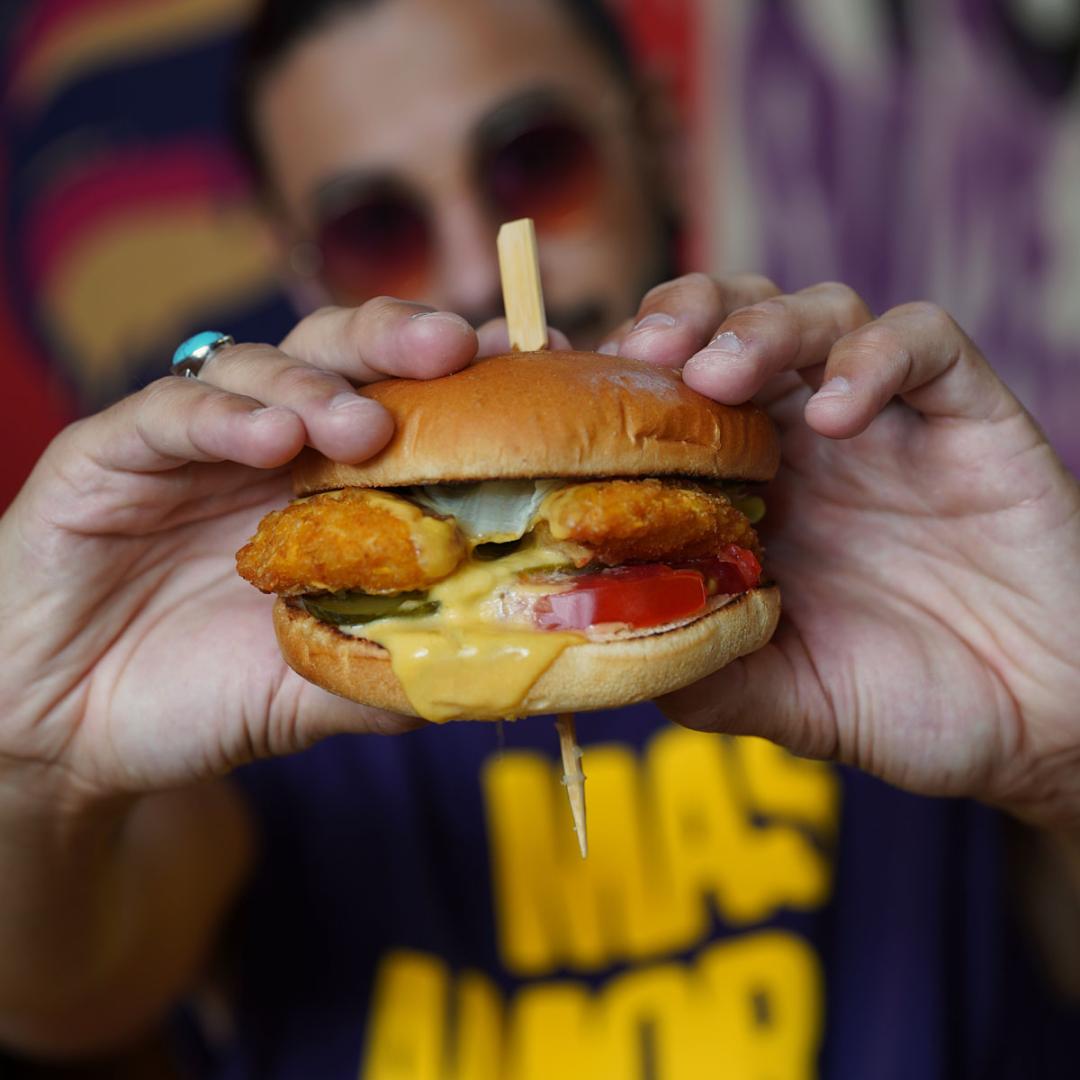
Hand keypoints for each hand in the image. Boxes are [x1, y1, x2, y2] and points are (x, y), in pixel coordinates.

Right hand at [0, 300, 492, 808]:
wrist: (70, 731)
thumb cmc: (207, 697)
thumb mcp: (321, 686)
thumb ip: (399, 667)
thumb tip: (504, 667)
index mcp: (334, 485)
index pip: (410, 400)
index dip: (473, 376)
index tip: (540, 360)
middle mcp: (273, 445)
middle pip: (342, 352)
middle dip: (401, 339)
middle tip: (459, 349)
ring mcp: (194, 443)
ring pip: (260, 365)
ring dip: (316, 385)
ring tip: (360, 427)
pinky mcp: (110, 453)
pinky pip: (168, 412)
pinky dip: (222, 417)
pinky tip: (268, 438)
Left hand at [603, 273, 1079, 828]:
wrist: (1040, 723)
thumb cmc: (904, 702)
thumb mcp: (780, 698)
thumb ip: (698, 667)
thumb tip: (592, 656)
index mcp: (749, 493)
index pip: (670, 397)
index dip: (615, 376)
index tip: (561, 382)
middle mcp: (806, 442)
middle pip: (731, 324)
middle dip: (681, 319)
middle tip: (646, 354)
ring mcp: (886, 422)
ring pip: (818, 311)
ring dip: (761, 327)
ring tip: (724, 377)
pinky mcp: (969, 414)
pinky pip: (925, 343)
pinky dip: (876, 359)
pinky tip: (838, 412)